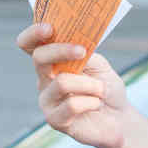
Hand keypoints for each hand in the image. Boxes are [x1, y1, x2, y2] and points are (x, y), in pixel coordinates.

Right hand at [16, 23, 129, 147]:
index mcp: (52, 62)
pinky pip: (72, 105)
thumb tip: (75, 45)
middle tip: (82, 51)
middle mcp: (44, 79)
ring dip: (90, 84)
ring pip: (62, 82)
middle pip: (39, 58)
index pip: (30, 45)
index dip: (33, 34)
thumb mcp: (98, 64)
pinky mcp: (54, 120)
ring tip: (101, 90)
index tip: (49, 28)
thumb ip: (84, 53)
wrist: (118, 117)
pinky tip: (96, 105)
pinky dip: (91, 102)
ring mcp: (47, 100)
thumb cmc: (105, 87)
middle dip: (61, 50)